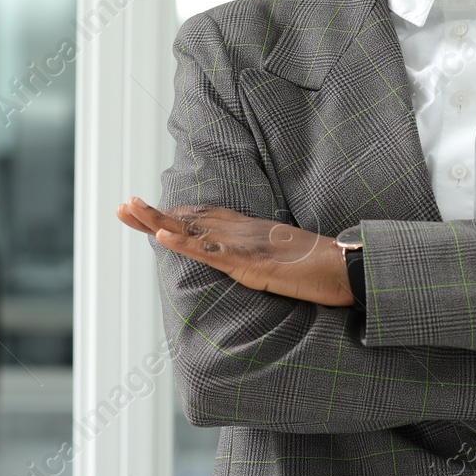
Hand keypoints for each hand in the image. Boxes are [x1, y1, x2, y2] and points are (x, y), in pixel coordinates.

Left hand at [116, 196, 354, 306]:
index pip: (205, 218)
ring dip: (157, 220)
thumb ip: (268, 257)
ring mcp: (247, 245)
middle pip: (192, 218)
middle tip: (122, 205)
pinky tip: (161, 235)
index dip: (174, 215)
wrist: (353, 269)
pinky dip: (183, 243)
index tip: (146, 212)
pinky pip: (211, 252)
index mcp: (253, 232)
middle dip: (154, 213)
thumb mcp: (289, 261)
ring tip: (128, 210)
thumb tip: (258, 264)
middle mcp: (245, 231)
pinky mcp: (251, 263)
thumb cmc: (327, 269)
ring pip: (194, 229)